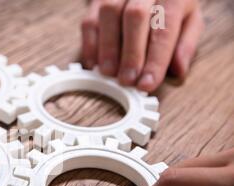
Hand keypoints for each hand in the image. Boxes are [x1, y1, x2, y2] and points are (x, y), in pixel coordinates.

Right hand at [81, 0, 203, 91]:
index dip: (155, 59)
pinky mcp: (97, 0)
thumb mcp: (189, 21)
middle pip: (135, 16)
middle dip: (130, 53)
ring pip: (109, 13)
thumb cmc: (169, 8)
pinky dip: (90, 44)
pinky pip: (90, 20)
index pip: (164, 28)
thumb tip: (178, 70)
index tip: (147, 83)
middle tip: (126, 80)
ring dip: (107, 47)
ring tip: (108, 72)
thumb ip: (185, 45)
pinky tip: (93, 63)